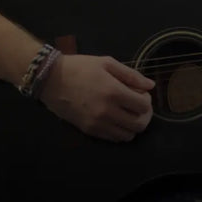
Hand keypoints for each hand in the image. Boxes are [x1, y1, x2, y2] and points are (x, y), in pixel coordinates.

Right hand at [38, 54, 154, 141]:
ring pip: (127, 135)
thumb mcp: (107, 63)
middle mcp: (108, 111)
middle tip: (138, 106)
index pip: (144, 106)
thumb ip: (131, 75)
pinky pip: (113, 139)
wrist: (51, 79)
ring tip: (127, 114)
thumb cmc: (81, 67)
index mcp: (114, 92)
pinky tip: (116, 119)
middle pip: (139, 124)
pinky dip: (119, 132)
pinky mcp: (89, 131)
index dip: (147, 101)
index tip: (141, 94)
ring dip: (132, 126)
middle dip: (144, 116)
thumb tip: (150, 86)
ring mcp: (97, 123)